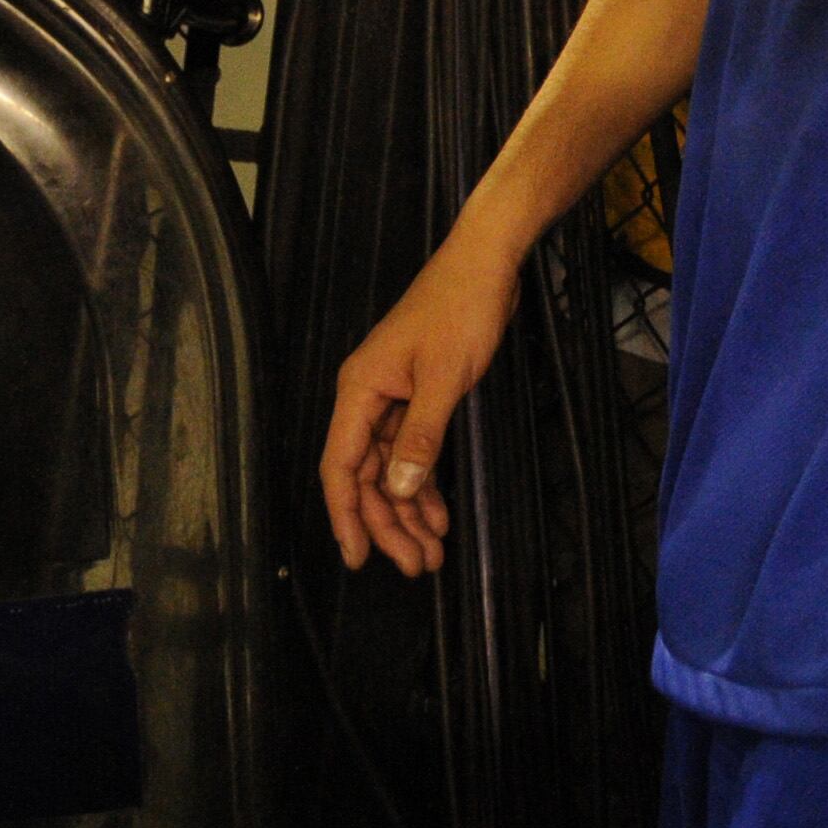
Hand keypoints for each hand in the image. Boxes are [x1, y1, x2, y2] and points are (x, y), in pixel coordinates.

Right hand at [318, 239, 521, 574]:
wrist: (487, 262)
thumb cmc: (462, 308)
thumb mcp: (445, 377)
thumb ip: (421, 437)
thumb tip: (396, 490)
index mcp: (360, 389)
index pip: (340, 466)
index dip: (346, 516)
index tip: (359, 558)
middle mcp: (367, 397)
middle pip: (365, 476)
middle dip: (388, 523)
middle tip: (418, 565)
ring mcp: (392, 397)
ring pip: (389, 469)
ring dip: (407, 511)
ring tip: (432, 552)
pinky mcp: (416, 396)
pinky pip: (410, 451)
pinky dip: (423, 483)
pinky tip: (438, 513)